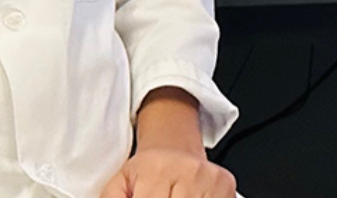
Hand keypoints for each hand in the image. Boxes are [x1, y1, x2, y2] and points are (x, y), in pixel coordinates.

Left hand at [101, 147, 235, 197]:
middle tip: (160, 196)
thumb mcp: (120, 180)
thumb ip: (111, 197)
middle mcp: (185, 171)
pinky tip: (190, 197)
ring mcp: (208, 178)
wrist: (174, 144)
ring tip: (171, 194)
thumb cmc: (147, 168)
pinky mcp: (226, 185)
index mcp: (155, 170)